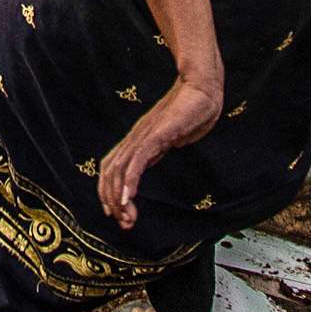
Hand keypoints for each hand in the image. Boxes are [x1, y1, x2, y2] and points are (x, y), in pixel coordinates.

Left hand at [97, 71, 221, 229]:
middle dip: (111, 200)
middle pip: (110, 171)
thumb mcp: (170, 137)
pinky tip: (128, 198)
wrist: (202, 89)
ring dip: (119, 197)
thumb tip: (153, 159)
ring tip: (126, 217)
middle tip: (124, 222)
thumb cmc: (191, 111)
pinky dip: (128, 181)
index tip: (118, 213)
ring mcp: (144, 135)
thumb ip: (159, 149)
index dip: (108, 191)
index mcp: (138, 140)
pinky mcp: (156, 134)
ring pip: (119, 169)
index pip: (112, 167)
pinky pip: (136, 161)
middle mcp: (135, 138)